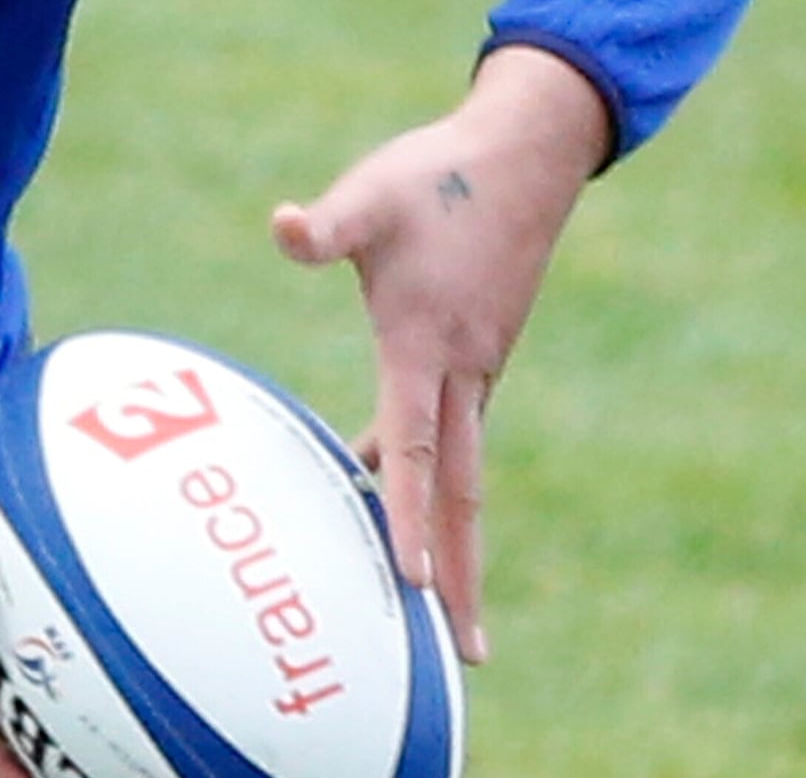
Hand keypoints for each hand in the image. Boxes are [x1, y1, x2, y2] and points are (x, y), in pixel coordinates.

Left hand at [268, 43, 610, 666]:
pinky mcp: (480, 351)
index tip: (414, 586)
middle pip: (460, 493)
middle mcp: (464, 371)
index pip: (416, 451)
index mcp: (430, 346)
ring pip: (461, 467)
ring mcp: (479, 365)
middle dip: (460, 575)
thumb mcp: (371, 194)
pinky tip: (392, 481)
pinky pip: (455, 432)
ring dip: (453, 534)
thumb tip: (282, 227)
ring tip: (436, 603)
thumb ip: (324, 225)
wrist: (524, 151)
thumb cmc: (437, 174)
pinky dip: (438, 475)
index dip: (410, 518)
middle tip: (464, 654)